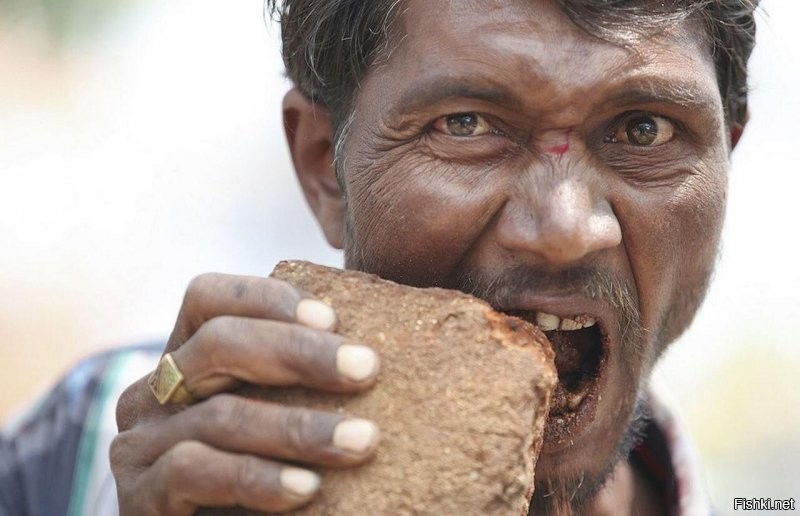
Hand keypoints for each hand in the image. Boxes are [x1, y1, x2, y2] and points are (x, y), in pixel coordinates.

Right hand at [110, 272, 379, 514]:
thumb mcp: (277, 421)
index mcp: (187, 360)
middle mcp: (154, 393)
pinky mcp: (139, 498)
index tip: (332, 319)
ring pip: (220, 414)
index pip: (208, 299)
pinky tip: (308, 488)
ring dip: (298, 426)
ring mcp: (140, 445)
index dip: (267, 298)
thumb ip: (302, 384)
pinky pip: (195, 470)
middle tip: (366, 368)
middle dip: (298, 351)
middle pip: (217, 343)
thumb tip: (372, 356)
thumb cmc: (260, 484)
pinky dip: (257, 477)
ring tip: (362, 440)